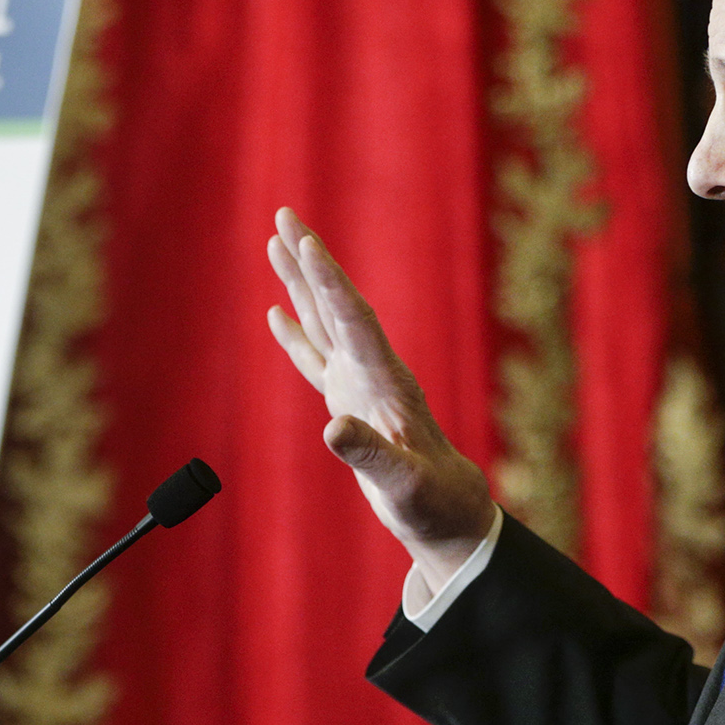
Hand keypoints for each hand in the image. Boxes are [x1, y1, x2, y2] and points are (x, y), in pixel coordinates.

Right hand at [265, 207, 495, 591]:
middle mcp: (373, 371)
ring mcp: (359, 383)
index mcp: (387, 383)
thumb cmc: (432, 501)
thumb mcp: (403, 484)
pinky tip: (277, 311)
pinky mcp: (349, 401)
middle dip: (310, 261)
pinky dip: (296, 333)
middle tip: (285, 214)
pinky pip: (316, 357)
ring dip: (300, 283)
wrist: (448, 510)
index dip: (328, 283)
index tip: (305, 244)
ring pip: (324, 321)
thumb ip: (370, 455)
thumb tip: (332, 429)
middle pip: (336, 304)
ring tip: (276, 242)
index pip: (353, 321)